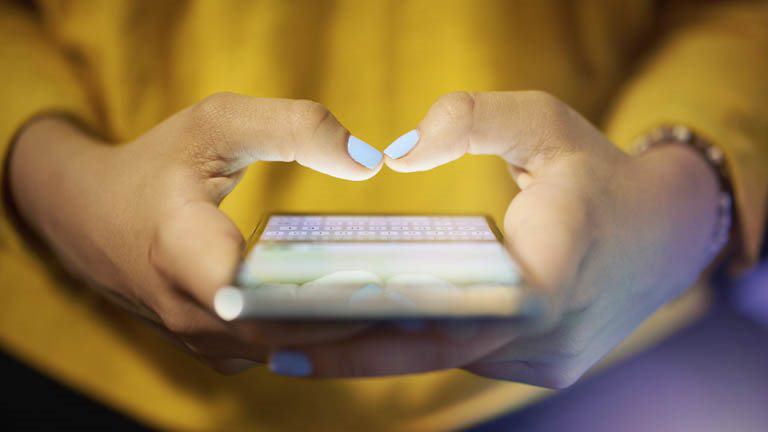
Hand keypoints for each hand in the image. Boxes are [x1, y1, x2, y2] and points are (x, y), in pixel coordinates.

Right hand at [8, 93, 381, 371]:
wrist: (89, 215)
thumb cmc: (156, 164)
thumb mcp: (217, 123)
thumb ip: (293, 127)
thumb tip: (369, 161)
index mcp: (181, 251)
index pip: (257, 298)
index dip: (324, 299)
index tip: (386, 286)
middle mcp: (189, 312)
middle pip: (286, 334)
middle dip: (356, 321)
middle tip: (428, 301)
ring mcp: (200, 340)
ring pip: (286, 351)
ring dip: (344, 334)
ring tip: (411, 309)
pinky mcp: (214, 348)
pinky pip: (277, 351)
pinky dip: (320, 336)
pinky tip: (366, 312)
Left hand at [270, 91, 720, 387]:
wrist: (668, 233)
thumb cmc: (599, 173)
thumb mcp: (542, 121)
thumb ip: (469, 119)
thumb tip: (398, 153)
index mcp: (546, 278)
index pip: (442, 320)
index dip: (365, 335)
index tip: (296, 339)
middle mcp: (545, 337)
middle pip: (432, 352)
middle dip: (353, 352)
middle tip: (275, 347)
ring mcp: (547, 362)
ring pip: (449, 359)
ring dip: (386, 347)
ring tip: (311, 335)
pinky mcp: (546, 367)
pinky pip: (471, 356)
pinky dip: (426, 342)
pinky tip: (380, 325)